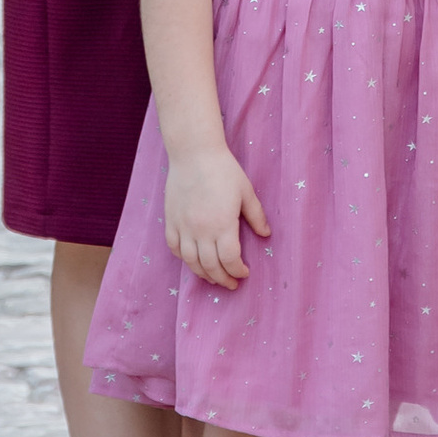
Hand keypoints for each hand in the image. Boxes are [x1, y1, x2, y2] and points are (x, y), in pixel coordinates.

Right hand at [164, 143, 269, 288]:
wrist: (194, 153)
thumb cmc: (223, 170)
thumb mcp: (246, 191)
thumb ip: (256, 215)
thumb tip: (266, 235)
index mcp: (222, 224)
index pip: (229, 259)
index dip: (237, 271)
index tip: (244, 273)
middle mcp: (201, 230)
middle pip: (210, 266)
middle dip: (222, 279)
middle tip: (231, 284)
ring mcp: (184, 226)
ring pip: (190, 262)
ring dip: (203, 274)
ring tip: (213, 277)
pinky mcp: (171, 220)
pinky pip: (174, 247)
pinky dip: (183, 258)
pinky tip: (192, 260)